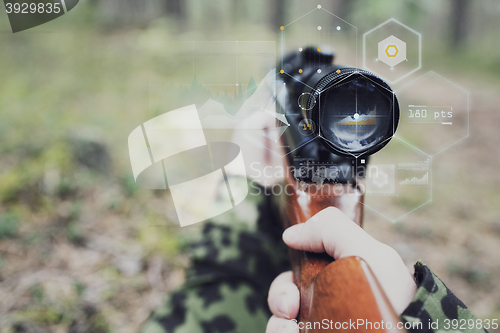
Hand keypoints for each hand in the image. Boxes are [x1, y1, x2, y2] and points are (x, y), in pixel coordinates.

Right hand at [266, 207, 416, 332]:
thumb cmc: (394, 294)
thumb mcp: (368, 252)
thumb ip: (331, 230)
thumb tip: (289, 235)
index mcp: (332, 279)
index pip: (293, 279)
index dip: (284, 284)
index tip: (290, 294)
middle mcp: (325, 304)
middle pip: (283, 300)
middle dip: (279, 301)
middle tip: (289, 311)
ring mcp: (324, 325)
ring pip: (281, 324)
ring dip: (278, 326)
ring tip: (291, 331)